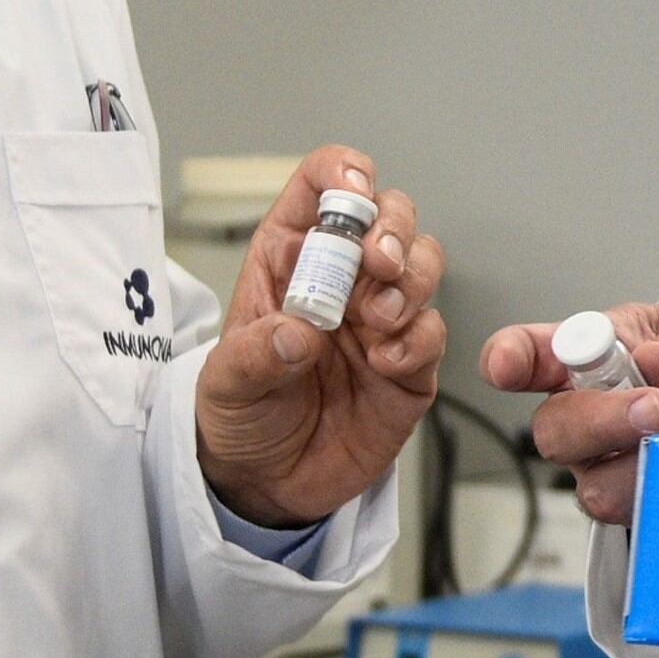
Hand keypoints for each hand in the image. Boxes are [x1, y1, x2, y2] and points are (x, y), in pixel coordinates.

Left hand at [194, 146, 443, 530]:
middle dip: (392, 228)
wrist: (267, 484)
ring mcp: (381, 318)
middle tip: (377, 264)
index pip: (321, 187)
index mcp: (290, 259)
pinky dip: (418, 340)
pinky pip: (433, 330)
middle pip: (388, 213)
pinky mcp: (411, 363)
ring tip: (379, 319)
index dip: (343, 173)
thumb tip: (299, 330)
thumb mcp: (225, 386)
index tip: (353, 190)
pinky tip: (385, 364)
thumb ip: (255, 355)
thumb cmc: (241, 416)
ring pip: (423, 261)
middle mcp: (343, 278)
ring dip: (411, 279)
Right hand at [475, 299, 658, 525]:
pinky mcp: (639, 507)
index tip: (506, 366)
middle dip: (603, 421)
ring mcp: (606, 467)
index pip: (532, 354)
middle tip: (657, 407)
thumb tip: (655, 363)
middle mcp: (585, 414)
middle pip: (554, 431)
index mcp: (591, 355)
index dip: (509, 358)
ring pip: (598, 488)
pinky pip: (648, 513)